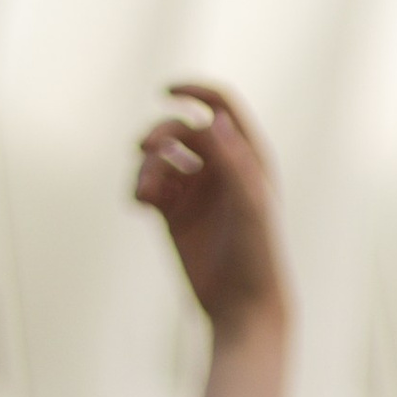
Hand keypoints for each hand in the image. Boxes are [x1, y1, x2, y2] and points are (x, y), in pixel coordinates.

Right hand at [135, 84, 290, 340]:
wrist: (244, 305)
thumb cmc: (256, 255)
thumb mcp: (249, 205)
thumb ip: (233, 160)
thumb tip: (213, 120)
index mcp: (247, 157)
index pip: (219, 107)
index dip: (194, 91)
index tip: (166, 91)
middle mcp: (221, 168)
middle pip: (182, 129)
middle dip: (159, 133)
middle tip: (144, 148)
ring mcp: (196, 191)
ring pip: (160, 158)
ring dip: (146, 166)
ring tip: (144, 194)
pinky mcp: (174, 215)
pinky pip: (149, 186)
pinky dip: (139, 187)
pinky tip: (139, 202)